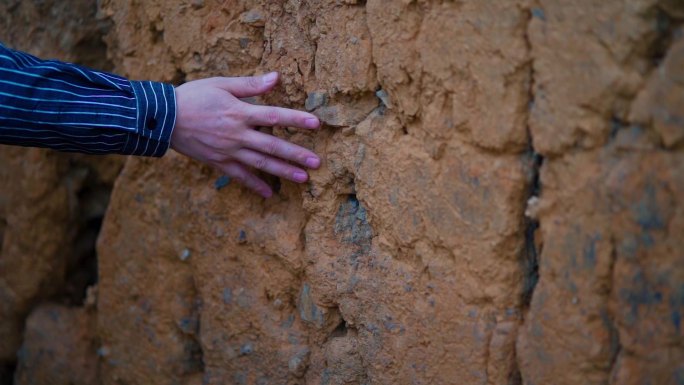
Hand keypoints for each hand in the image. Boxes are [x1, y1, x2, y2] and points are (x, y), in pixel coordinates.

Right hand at [170, 72, 320, 197]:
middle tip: (317, 163)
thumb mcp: (221, 84)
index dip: (297, 120)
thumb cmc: (193, 96)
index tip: (316, 124)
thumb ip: (250, 85)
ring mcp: (228, 151)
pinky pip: (240, 176)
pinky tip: (269, 193)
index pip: (275, 116)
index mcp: (240, 113)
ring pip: (261, 163)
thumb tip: (276, 78)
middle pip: (273, 145)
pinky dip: (255, 185)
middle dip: (296, 154)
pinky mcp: (218, 162)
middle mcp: (237, 135)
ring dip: (283, 171)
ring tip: (304, 179)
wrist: (163, 118)